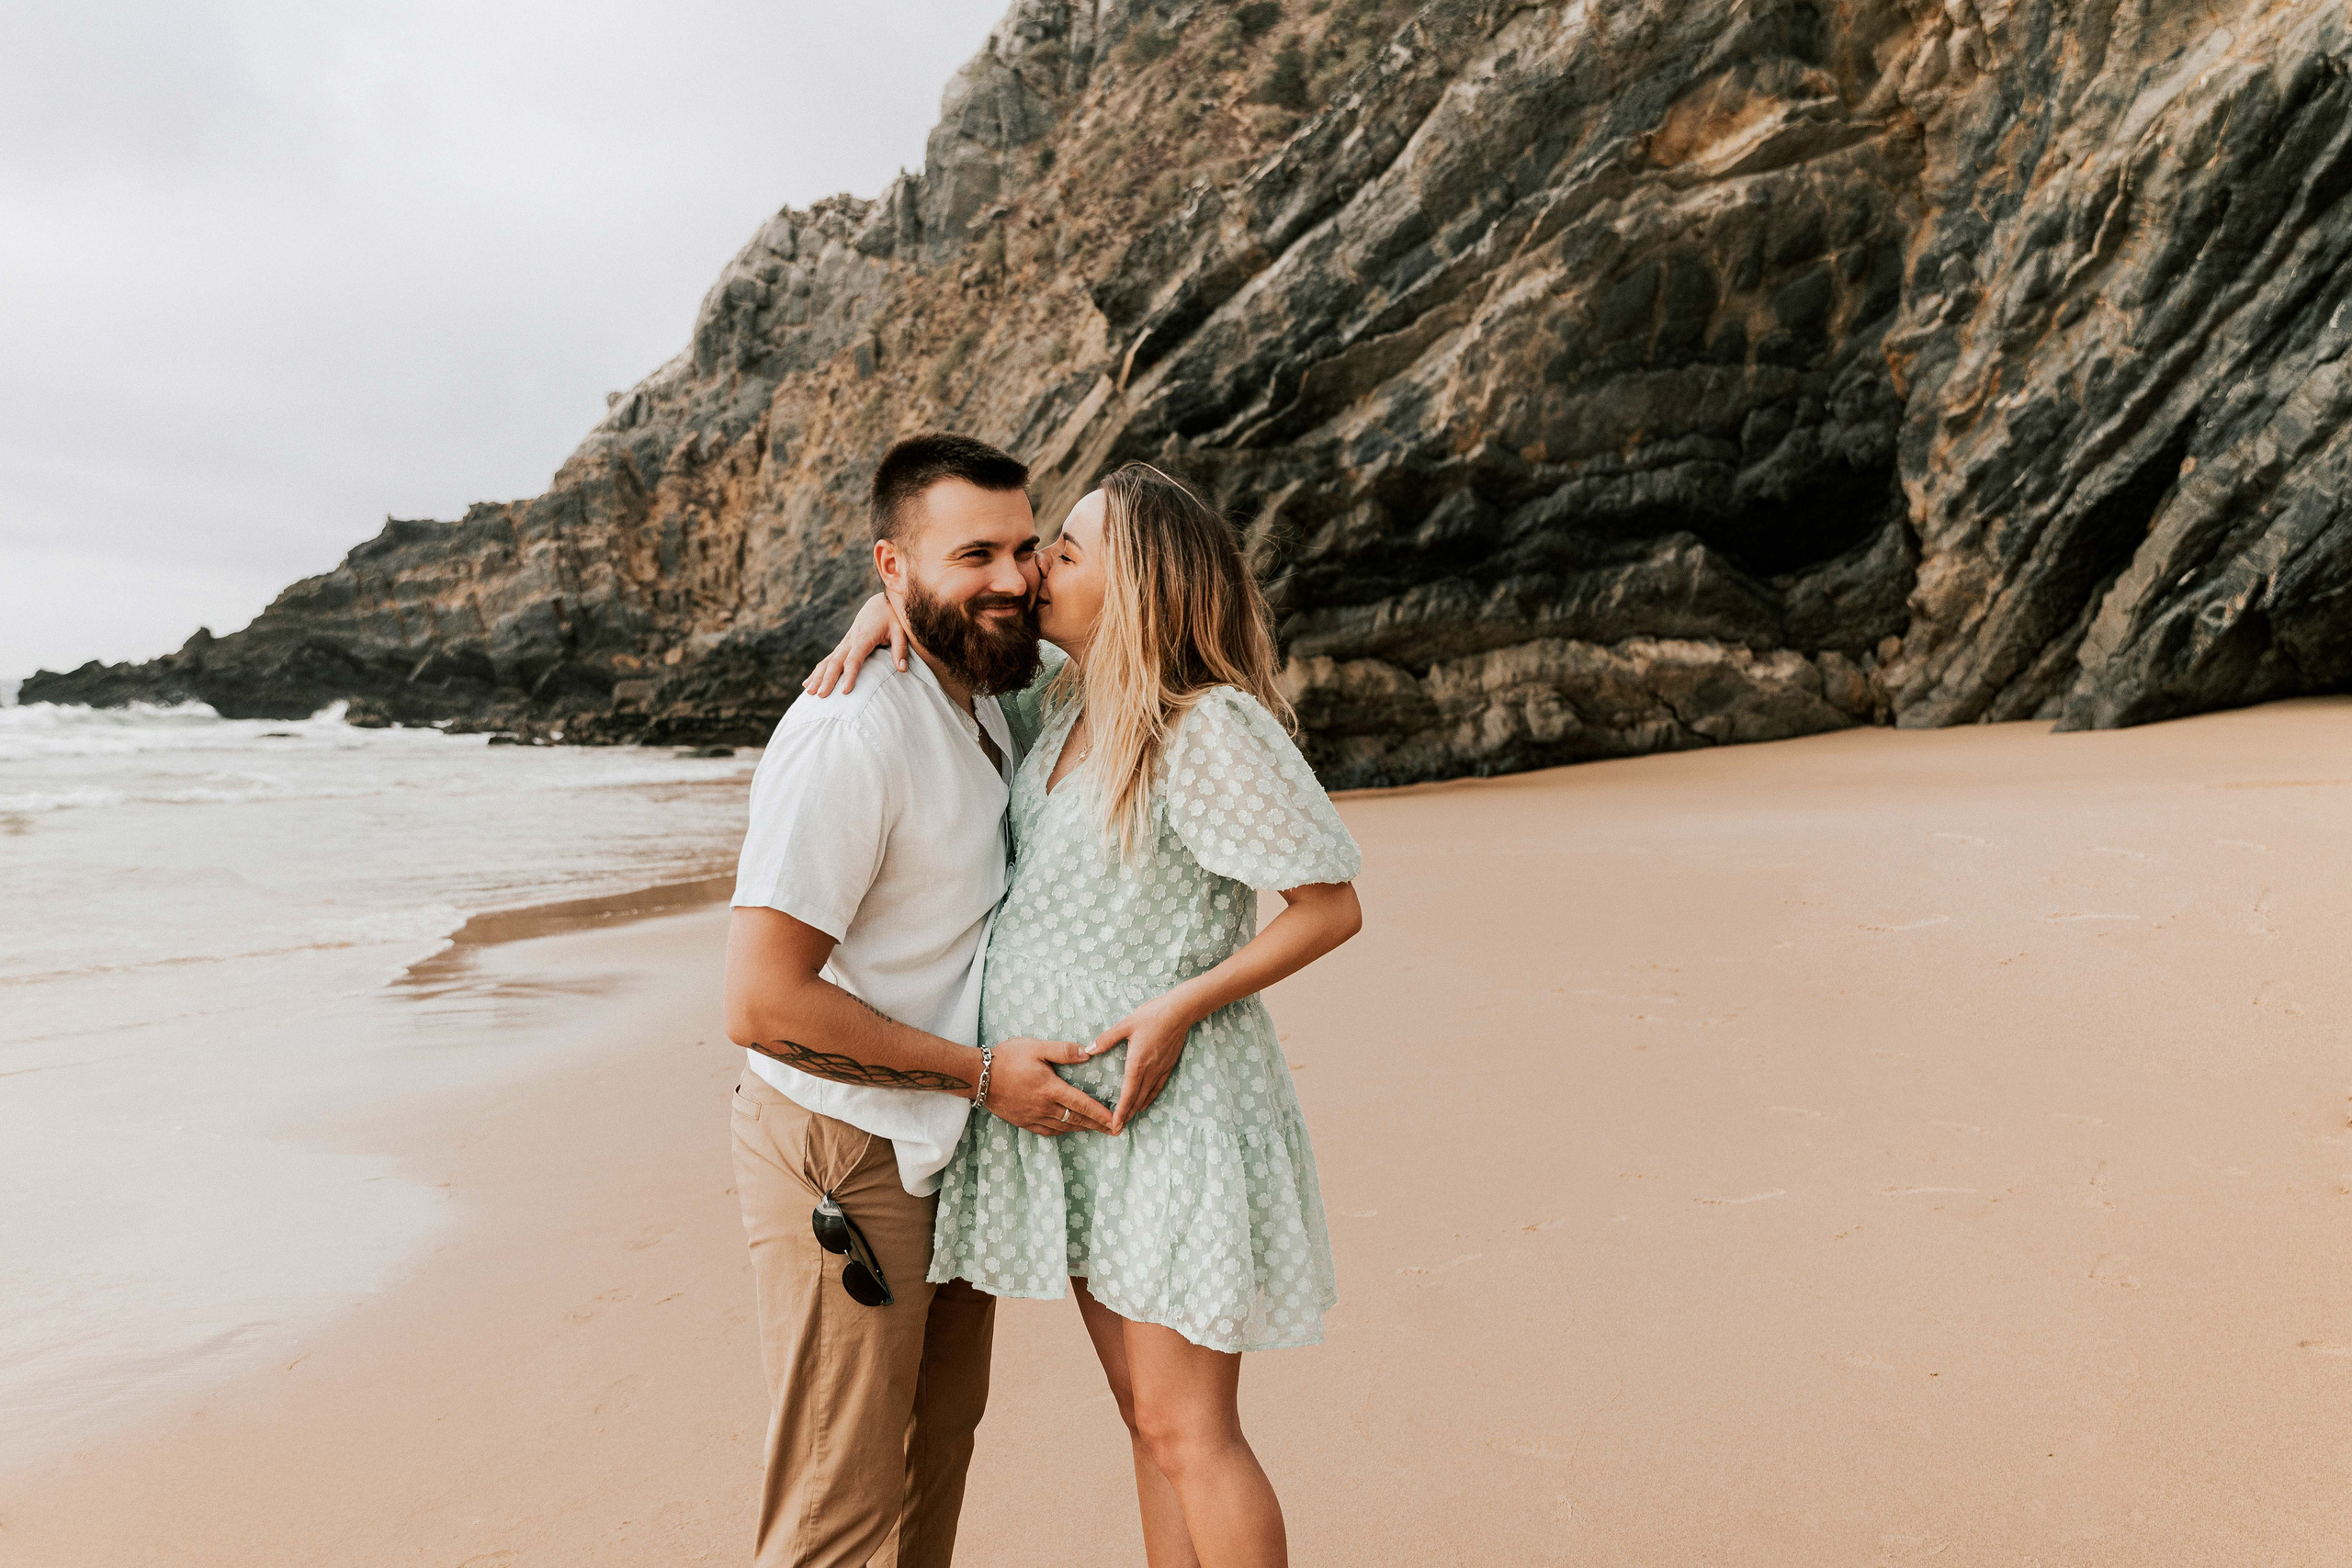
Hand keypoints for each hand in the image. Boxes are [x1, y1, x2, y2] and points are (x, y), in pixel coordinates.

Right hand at [804, 593, 909, 695]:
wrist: (880, 603)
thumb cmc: (892, 617)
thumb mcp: (900, 630)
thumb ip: (900, 650)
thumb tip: (902, 669)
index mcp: (864, 637)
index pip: (854, 659)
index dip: (849, 675)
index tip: (845, 691)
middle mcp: (851, 640)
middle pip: (835, 662)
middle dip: (827, 679)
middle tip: (821, 696)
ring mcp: (845, 643)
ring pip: (828, 661)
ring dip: (818, 677)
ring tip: (810, 693)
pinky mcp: (844, 645)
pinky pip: (828, 659)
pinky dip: (817, 671)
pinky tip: (808, 683)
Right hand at [987, 1037, 1116, 1135]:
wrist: (977, 1075)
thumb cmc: (1007, 1058)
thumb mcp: (1036, 1047)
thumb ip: (1063, 1050)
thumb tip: (1088, 1053)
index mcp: (1050, 1089)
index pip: (1083, 1105)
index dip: (1101, 1115)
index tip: (1117, 1122)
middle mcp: (1044, 1107)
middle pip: (1077, 1120)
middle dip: (1097, 1126)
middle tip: (1115, 1130)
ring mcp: (1032, 1116)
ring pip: (1063, 1127)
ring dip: (1081, 1129)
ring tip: (1095, 1129)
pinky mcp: (1022, 1121)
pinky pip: (1047, 1131)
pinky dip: (1061, 1131)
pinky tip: (1066, 1129)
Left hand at [1087, 993, 1199, 1133]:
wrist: (1180, 1011)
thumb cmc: (1151, 1015)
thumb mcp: (1125, 1025)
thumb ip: (1106, 1039)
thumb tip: (1089, 1050)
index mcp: (1137, 1063)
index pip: (1127, 1094)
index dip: (1120, 1111)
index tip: (1114, 1125)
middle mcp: (1150, 1070)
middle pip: (1137, 1099)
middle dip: (1126, 1115)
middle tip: (1117, 1129)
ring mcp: (1161, 1069)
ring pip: (1147, 1095)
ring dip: (1137, 1109)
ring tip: (1128, 1120)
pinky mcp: (1169, 1065)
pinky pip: (1158, 1087)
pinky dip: (1150, 1098)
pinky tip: (1145, 1103)